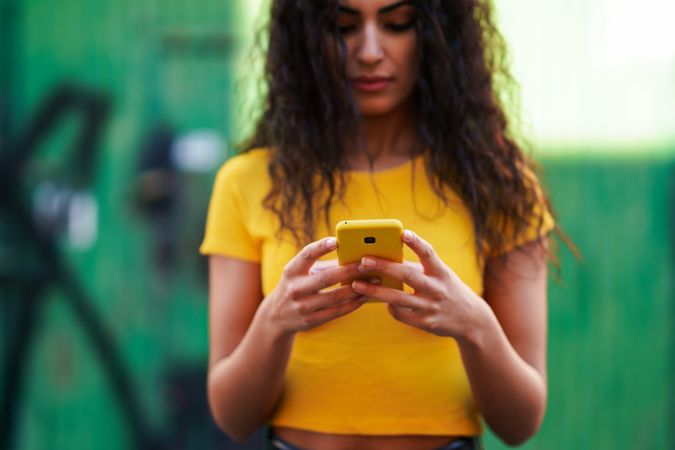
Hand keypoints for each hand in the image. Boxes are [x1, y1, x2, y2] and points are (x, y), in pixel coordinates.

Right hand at [262, 237, 368, 336]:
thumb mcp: (301, 273)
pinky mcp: (311, 321)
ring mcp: (302, 307)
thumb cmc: (296, 285)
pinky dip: (353, 303)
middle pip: (326, 278)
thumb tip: (354, 255)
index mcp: (291, 271)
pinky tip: (365, 296)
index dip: (320, 247)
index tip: (335, 241)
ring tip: (374, 280)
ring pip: (335, 297)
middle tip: (368, 263)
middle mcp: (295, 288)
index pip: (306, 255)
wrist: (277, 316)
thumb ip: (324, 264)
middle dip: (350, 270)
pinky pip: (337, 311)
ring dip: (357, 288)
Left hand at [351, 230, 486, 339]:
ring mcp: (430, 307)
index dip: (416, 243)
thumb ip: (418, 268)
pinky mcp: (425, 323)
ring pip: (397, 299)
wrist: (471, 320)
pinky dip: (389, 307)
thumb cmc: (447, 289)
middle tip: (364, 260)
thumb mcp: (440, 275)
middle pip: (407, 276)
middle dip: (384, 267)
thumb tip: (385, 260)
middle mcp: (437, 289)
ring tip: (356, 284)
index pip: (429, 253)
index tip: (403, 233)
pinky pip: (400, 314)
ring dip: (375, 291)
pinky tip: (382, 301)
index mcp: (442, 272)